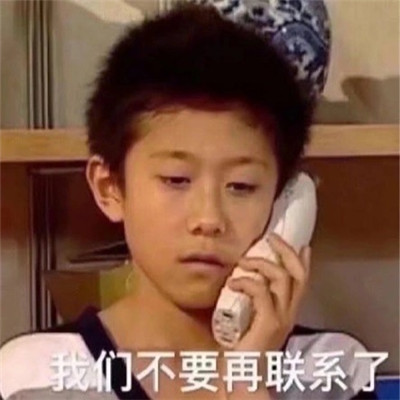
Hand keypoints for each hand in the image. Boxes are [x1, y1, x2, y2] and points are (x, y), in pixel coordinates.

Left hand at [227, 233, 311, 352]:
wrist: (246, 376)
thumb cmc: (246, 348)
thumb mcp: (255, 321)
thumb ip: (256, 305)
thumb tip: (245, 283)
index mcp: (287, 312)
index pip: (302, 282)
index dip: (303, 262)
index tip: (302, 245)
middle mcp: (289, 313)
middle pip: (297, 274)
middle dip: (286, 251)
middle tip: (272, 237)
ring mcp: (281, 318)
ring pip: (281, 278)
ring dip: (261, 263)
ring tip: (242, 261)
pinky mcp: (268, 322)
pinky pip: (261, 291)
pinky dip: (246, 281)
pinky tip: (233, 282)